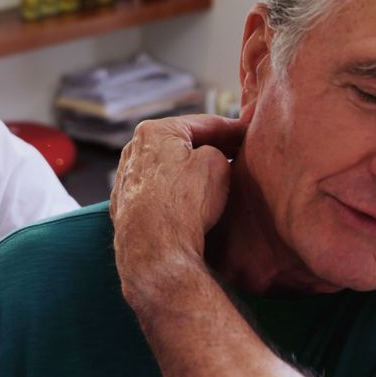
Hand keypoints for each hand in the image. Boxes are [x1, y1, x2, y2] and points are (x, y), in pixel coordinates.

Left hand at [109, 114, 245, 305]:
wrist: (156, 252)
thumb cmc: (185, 204)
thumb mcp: (216, 164)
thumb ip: (217, 150)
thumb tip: (214, 156)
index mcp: (154, 131)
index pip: (203, 124)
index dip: (232, 129)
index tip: (250, 133)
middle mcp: (133, 151)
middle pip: (182, 144)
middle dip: (211, 149)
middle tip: (238, 154)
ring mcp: (125, 180)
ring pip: (168, 168)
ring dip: (191, 171)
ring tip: (219, 179)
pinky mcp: (124, 207)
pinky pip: (157, 191)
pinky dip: (175, 192)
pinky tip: (192, 201)